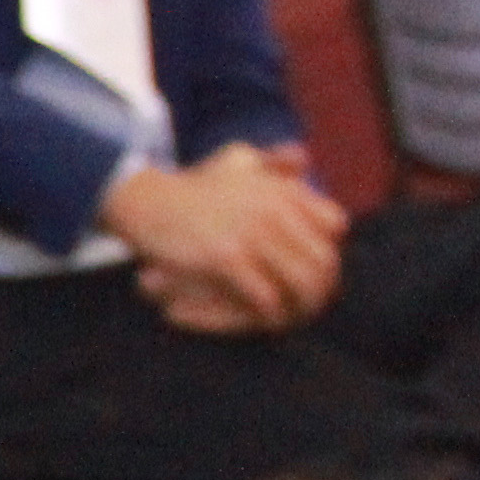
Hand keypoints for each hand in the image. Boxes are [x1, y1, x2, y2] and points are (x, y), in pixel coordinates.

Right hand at [100, 143, 341, 331]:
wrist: (144, 201)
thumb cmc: (190, 186)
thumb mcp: (235, 160)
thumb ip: (271, 159)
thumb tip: (304, 158)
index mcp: (282, 189)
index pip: (334, 225)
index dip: (327, 249)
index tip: (309, 265)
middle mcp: (274, 208)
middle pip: (324, 259)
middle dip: (320, 288)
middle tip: (305, 304)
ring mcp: (251, 234)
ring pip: (302, 281)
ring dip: (300, 306)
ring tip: (288, 317)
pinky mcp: (226, 258)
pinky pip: (265, 296)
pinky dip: (267, 314)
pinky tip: (260, 320)